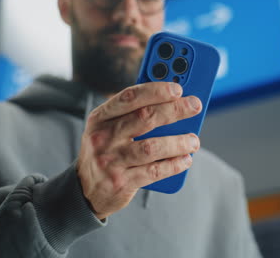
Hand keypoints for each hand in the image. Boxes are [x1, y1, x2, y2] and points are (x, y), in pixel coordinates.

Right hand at [77, 82, 201, 219]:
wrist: (85, 190)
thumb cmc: (105, 152)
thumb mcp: (107, 129)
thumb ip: (132, 114)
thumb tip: (172, 102)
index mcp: (100, 118)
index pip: (130, 97)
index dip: (156, 91)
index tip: (177, 88)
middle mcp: (103, 137)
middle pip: (145, 118)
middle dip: (174, 110)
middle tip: (194, 106)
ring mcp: (111, 161)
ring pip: (152, 147)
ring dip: (178, 142)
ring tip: (194, 141)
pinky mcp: (121, 182)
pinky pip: (154, 171)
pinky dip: (174, 165)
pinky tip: (186, 159)